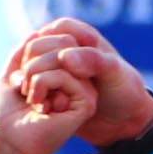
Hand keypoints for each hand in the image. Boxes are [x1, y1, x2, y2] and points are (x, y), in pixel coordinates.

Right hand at [0, 19, 152, 153]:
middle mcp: (66, 48)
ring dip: (28, 77)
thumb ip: (92, 61)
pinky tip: (33, 102)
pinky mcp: (49, 85)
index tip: (59, 67)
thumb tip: (64, 57)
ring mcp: (55, 67)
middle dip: (35, 63)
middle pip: (38, 45)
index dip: (54, 45)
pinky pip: (31, 81)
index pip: (58, 30)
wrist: (122, 123)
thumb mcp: (114, 75)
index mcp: (83, 36)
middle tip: (37, 83)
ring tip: (34, 95)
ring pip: (31, 63)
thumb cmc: (124, 94)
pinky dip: (29, 88)